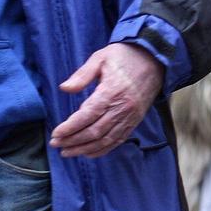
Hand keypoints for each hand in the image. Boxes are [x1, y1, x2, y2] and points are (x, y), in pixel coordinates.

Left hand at [51, 42, 163, 157]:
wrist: (154, 60)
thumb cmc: (125, 57)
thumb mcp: (101, 58)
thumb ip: (82, 74)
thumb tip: (64, 88)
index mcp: (111, 91)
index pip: (87, 115)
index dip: (70, 127)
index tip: (56, 133)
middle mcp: (122, 108)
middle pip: (95, 131)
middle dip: (73, 140)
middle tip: (56, 144)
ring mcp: (130, 116)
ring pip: (105, 140)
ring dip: (85, 148)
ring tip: (67, 151)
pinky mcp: (134, 121)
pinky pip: (118, 140)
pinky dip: (102, 149)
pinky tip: (88, 152)